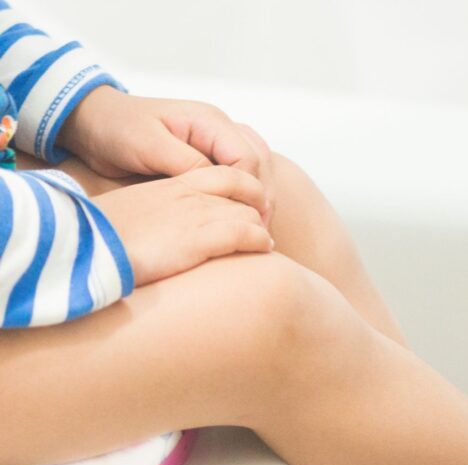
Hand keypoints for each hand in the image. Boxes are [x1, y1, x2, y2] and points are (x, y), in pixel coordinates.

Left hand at [58, 86, 275, 224]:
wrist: (94, 123)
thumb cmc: (117, 129)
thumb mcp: (148, 146)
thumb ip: (187, 163)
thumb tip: (221, 185)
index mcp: (209, 121)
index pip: (248, 158)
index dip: (252, 191)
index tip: (248, 220)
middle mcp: (220, 129)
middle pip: (261, 164)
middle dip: (263, 197)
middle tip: (260, 230)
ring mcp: (217, 141)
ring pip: (258, 168)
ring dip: (259, 196)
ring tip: (257, 226)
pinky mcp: (209, 155)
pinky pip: (240, 173)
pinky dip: (246, 193)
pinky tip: (242, 214)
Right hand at [91, 166, 273, 287]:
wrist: (78, 243)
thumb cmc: (100, 230)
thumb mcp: (137, 209)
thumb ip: (164, 207)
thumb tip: (176, 224)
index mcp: (172, 180)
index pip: (224, 171)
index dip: (245, 186)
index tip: (252, 205)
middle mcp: (188, 190)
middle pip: (244, 182)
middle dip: (261, 201)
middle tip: (265, 222)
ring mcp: (194, 211)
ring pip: (248, 208)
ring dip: (262, 223)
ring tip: (267, 239)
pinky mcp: (197, 236)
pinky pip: (243, 233)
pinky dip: (259, 240)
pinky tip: (264, 248)